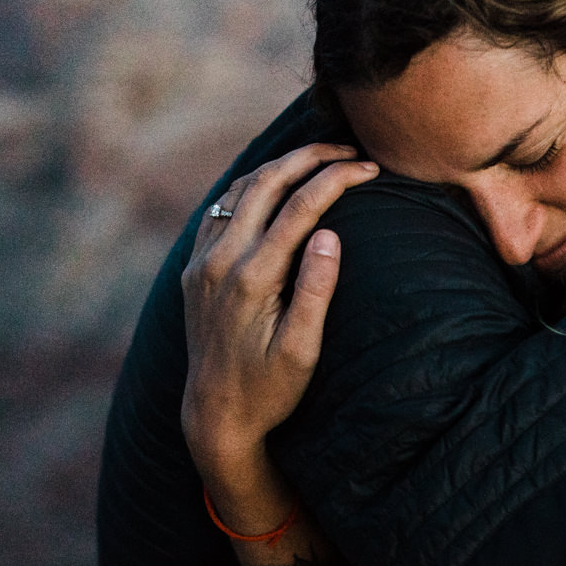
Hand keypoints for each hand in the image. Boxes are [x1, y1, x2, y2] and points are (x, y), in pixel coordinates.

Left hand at [179, 143, 377, 491]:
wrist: (215, 415)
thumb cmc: (268, 390)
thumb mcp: (302, 351)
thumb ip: (316, 291)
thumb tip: (330, 235)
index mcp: (252, 278)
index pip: (301, 208)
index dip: (338, 179)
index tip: (371, 169)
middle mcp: (220, 261)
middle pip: (267, 183)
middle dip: (311, 157)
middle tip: (351, 151)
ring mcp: (202, 261)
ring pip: (240, 189)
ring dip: (281, 166)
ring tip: (320, 158)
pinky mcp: (195, 268)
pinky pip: (221, 208)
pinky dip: (252, 186)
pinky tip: (275, 185)